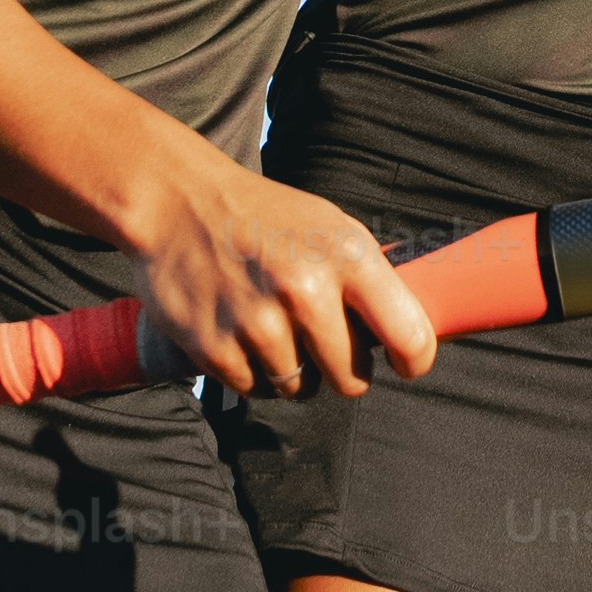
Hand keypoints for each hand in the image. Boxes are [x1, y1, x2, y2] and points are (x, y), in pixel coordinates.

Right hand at [118, 155, 440, 398]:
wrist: (177, 203)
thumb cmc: (267, 218)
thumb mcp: (331, 227)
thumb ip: (370, 279)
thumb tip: (413, 333)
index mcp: (347, 255)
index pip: (409, 336)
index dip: (414, 360)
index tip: (406, 363)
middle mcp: (304, 290)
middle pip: (352, 379)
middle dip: (345, 370)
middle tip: (326, 344)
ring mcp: (257, 322)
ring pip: (301, 388)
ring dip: (293, 371)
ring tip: (273, 327)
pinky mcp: (214, 348)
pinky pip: (254, 389)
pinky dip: (253, 372)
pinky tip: (241, 333)